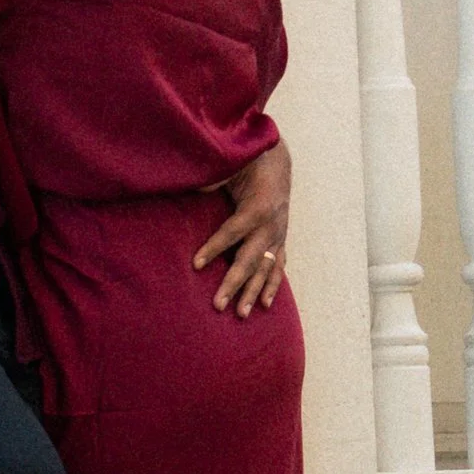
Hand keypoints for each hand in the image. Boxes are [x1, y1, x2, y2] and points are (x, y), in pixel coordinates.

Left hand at [196, 136, 290, 316]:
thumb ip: (214, 177)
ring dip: (252, 292)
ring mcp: (278, 235)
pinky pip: (277, 268)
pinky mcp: (280, 241)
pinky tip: (265, 305)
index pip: (233, 231)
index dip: (214, 247)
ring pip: (265, 269)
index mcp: (258, 205)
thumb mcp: (232, 164)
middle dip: (233, 282)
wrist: (277, 160)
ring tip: (240, 314)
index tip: (195, 264)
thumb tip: (193, 187)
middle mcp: (271, 225)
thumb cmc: (248, 162)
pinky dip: (272, 287)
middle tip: (217, 305)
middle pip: (249, 258)